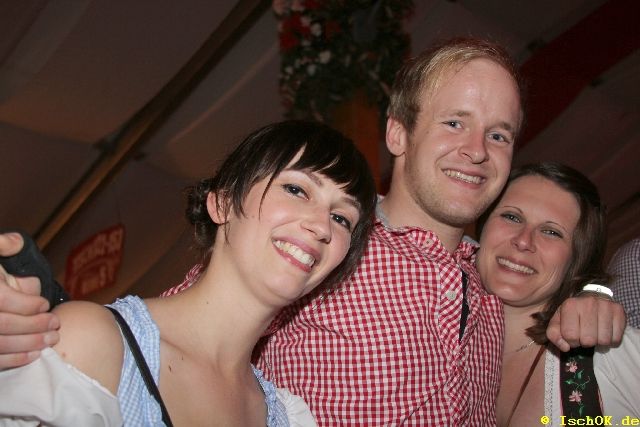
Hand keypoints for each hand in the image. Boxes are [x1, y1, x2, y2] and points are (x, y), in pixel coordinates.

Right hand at [0, 232, 59, 367]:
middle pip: (3, 324)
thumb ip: (2, 245)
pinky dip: (13, 360)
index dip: (28, 304)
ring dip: (28, 345)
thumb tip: (16, 242)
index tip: (45, 304)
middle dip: (34, 326)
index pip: (3, 299)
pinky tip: (33, 355)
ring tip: (51, 340)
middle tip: (56, 324)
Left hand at [546, 294, 625, 351]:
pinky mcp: (619, 311)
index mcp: (570, 305)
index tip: (573, 336)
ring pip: (603, 340)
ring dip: (598, 341)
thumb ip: (554, 335)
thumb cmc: (573, 314)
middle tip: (585, 334)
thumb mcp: (558, 322)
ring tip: (595, 332)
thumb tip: (565, 347)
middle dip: (585, 342)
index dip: (571, 341)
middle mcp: (588, 303)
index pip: (570, 335)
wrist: (591, 298)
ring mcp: (605, 306)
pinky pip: (616, 338)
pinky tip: (605, 330)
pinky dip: (611, 339)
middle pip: (588, 340)